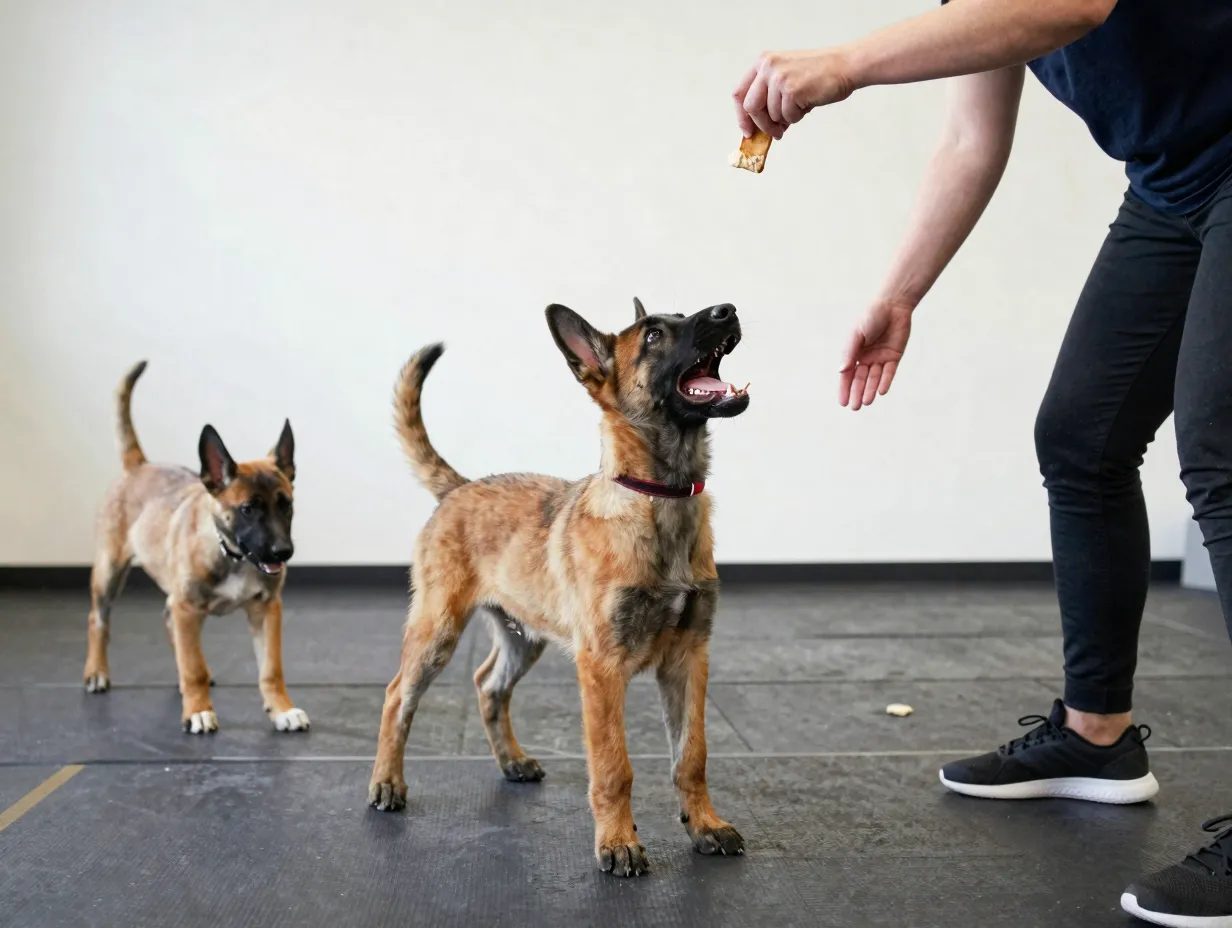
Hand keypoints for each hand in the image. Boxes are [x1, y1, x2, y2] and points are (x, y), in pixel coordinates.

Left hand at [733, 49, 855, 139]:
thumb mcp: (786, 76)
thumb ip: (770, 96)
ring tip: (801, 106)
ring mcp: (779, 78)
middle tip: (775, 134)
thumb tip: (760, 127)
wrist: (845, 66)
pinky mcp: (792, 90)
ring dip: (786, 119)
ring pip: (772, 115)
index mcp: (763, 61)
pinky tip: (808, 104)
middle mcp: (768, 67)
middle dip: (762, 125)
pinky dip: (798, 117)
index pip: (740, 93)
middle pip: (751, 107)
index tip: (747, 131)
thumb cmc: (818, 73)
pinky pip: (788, 117)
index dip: (741, 115)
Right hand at [839, 299, 913, 410]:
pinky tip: (881, 391)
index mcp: (854, 352)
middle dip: (857, 393)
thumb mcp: (857, 334)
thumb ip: (849, 352)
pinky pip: (889, 372)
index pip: (847, 374)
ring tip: (867, 402)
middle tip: (855, 407)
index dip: (844, 389)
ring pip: (874, 378)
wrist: (893, 305)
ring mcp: (880, 358)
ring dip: (870, 390)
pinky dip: (885, 381)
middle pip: (861, 379)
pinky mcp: (894, 356)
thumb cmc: (871, 316)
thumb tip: (842, 371)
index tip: (843, 403)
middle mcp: (866, 357)